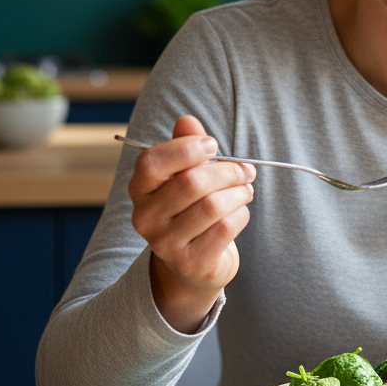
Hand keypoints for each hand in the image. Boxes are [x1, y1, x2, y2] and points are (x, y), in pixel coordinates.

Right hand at [128, 115, 255, 332]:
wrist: (195, 264)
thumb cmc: (192, 209)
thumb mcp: (187, 175)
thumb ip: (186, 147)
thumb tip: (187, 120)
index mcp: (140, 190)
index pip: (152, 163)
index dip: (186, 148)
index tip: (213, 145)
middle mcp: (146, 218)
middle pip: (191, 183)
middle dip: (228, 171)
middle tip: (246, 170)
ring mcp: (166, 244)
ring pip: (213, 206)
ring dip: (239, 193)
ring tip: (246, 191)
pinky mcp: (191, 263)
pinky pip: (225, 228)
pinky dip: (241, 214)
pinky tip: (240, 213)